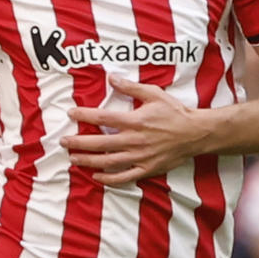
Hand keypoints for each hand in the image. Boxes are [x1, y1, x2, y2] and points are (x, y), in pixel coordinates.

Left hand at [63, 73, 208, 185]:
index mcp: (135, 121)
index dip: (84, 115)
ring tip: (73, 159)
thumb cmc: (175, 112)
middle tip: (63, 142)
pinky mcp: (146, 169)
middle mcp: (135, 140)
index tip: (71, 113)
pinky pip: (124, 177)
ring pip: (108, 162)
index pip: (103, 117)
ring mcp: (140, 157)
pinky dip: (108, 179)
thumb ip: (131, 87)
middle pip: (100, 143)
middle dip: (79, 143)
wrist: (195, 133)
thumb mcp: (154, 94)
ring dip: (88, 161)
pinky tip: (96, 176)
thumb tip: (112, 78)